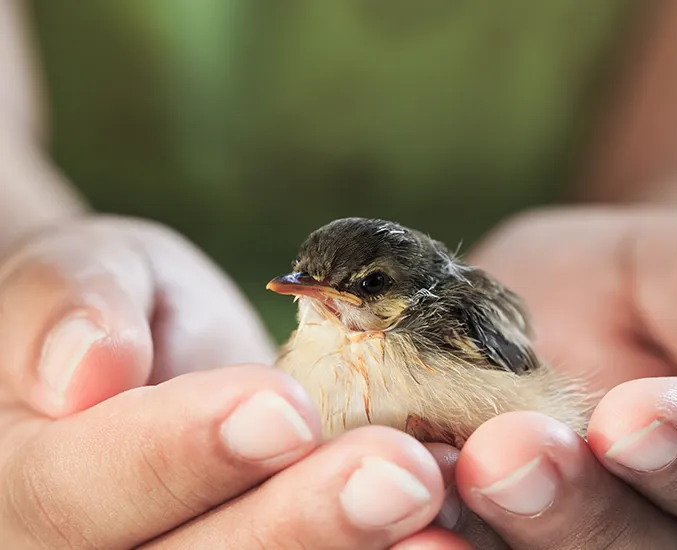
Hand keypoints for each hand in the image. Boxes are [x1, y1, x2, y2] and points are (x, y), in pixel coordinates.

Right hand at [0, 216, 447, 548]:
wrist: (154, 360)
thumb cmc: (119, 306)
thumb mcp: (91, 272)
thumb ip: (68, 303)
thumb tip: (81, 369)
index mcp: (28, 488)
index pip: (83, 490)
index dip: (181, 452)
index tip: (284, 406)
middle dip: (298, 523)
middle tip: (401, 473)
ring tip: (437, 507)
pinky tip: (453, 538)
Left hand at [430, 207, 676, 548]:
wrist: (563, 324)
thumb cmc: (638, 293)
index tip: (638, 415)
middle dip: (576, 510)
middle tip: (505, 454)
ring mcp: (589, 549)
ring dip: (491, 541)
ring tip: (434, 484)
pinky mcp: (504, 545)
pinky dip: (436, 541)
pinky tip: (399, 518)